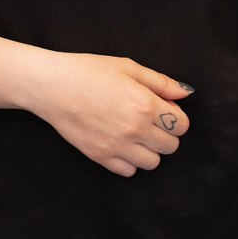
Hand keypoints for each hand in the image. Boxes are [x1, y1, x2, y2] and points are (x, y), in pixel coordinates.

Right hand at [24, 53, 191, 176]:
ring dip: (150, 149)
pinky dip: (130, 161)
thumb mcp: (128, 67)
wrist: (52, 86)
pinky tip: (121, 144)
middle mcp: (135, 130)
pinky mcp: (100, 157)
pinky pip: (128, 171)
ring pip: (153, 163)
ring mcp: (117, 147)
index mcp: (145, 105)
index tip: (164, 110)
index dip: (176, 117)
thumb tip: (185, 92)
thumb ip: (160, 82)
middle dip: (166, 133)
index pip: (181, 125)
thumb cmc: (89, 71)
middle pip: (171, 147)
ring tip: (136, 134)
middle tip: (151, 121)